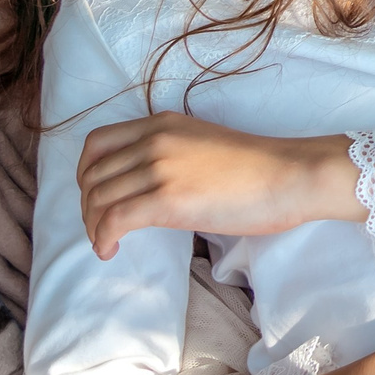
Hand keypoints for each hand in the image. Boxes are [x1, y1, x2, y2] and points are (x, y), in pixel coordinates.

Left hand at [76, 113, 360, 260]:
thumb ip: (170, 154)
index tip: (96, 197)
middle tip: (101, 228)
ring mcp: (159, 168)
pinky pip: (114, 220)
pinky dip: (103, 238)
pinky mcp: (167, 199)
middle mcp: (154, 140)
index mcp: (162, 124)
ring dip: (93, 227)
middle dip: (87, 207)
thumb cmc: (258, 167)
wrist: (289, 175)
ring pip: (98, 199)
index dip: (86, 174)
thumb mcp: (203, 144)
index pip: (97, 144)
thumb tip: (146, 185)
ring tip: (107, 242)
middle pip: (92, 175)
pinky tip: (111, 250)